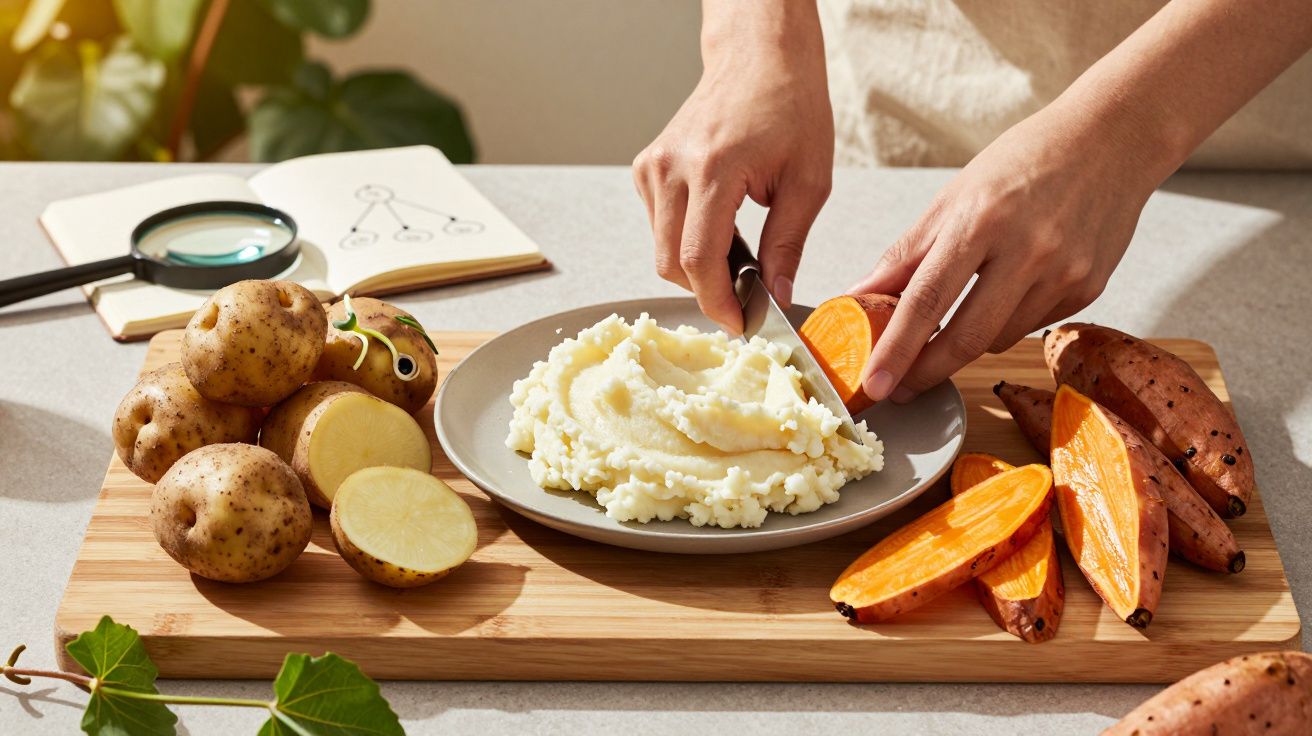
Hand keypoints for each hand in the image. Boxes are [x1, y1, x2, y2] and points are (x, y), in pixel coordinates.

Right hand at [632, 2, 832, 333]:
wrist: (759, 59)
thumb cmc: (789, 106)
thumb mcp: (809, 181)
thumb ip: (788, 244)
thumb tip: (778, 296)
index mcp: (712, 168)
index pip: (698, 259)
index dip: (717, 302)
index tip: (739, 324)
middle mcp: (671, 167)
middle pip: (672, 262)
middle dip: (707, 291)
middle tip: (746, 298)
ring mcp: (652, 166)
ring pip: (662, 248)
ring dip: (697, 265)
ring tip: (739, 253)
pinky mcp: (646, 168)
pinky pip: (659, 226)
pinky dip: (686, 240)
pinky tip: (719, 226)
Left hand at [849, 107, 1157, 402]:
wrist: (1112, 139)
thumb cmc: (1025, 161)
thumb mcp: (955, 195)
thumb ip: (907, 252)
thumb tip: (860, 294)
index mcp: (982, 221)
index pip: (927, 300)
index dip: (895, 349)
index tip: (873, 383)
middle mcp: (1027, 251)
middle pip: (965, 338)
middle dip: (925, 372)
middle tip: (898, 387)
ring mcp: (1064, 274)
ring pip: (997, 339)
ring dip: (966, 340)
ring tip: (957, 315)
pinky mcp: (1089, 289)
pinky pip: (1030, 327)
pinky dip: (1006, 320)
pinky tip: (1010, 288)